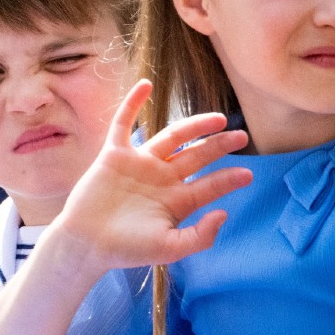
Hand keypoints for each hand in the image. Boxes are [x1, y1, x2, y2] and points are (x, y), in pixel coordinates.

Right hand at [55, 80, 252, 272]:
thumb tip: (224, 214)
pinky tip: (147, 84)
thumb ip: (198, 237)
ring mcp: (139, 164)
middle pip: (196, 156)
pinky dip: (133, 103)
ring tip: (218, 119)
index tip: (248, 175)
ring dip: (194, 126)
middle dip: (219, 146)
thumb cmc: (126, 250)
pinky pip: (124, 123)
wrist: (86, 244)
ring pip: (171, 137)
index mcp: (176, 200)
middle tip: (241, 137)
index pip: (208, 185)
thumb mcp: (169, 249)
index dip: (228, 180)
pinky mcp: (114, 155)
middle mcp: (161, 178)